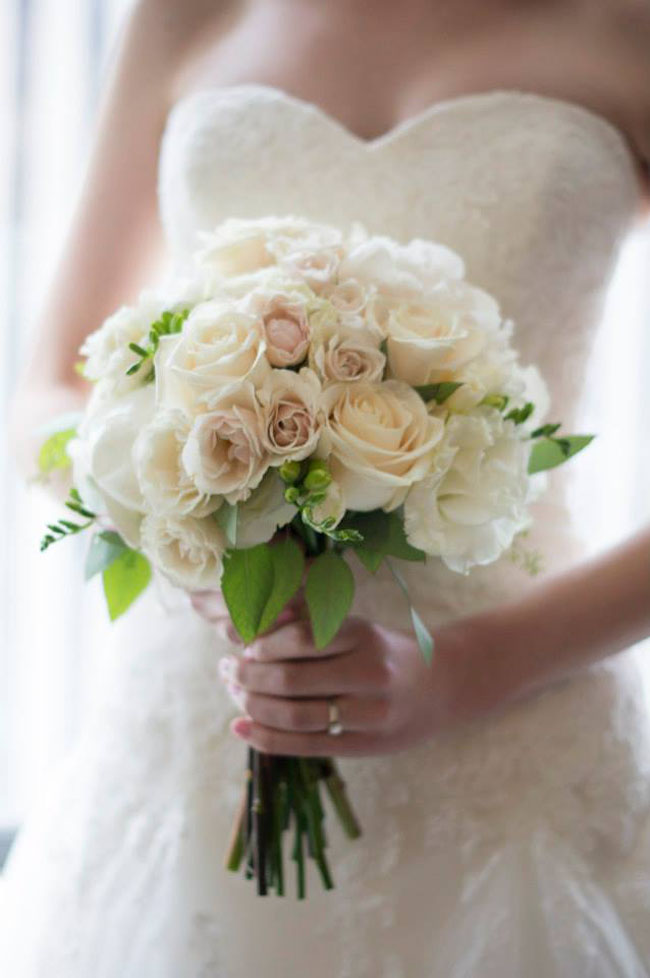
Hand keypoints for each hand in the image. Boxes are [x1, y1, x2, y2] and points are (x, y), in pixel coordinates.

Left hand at [195, 591, 518, 756]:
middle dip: (248, 676)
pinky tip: (241, 729)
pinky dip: (266, 739)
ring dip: (253, 707)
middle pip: (291, 679)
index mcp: (365, 635)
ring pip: (295, 715)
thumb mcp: (358, 627)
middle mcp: (370, 673)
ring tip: (235, 697)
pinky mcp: (367, 746)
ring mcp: (371, 714)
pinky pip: (306, 746)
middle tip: (228, 671)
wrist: (444, 686)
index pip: (300, 639)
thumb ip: (312, 626)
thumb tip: (253, 630)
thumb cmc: (386, 652)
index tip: (244, 647)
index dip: (262, 645)